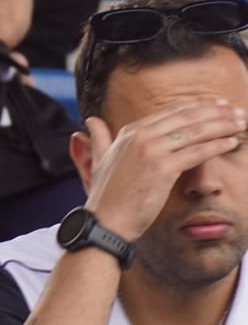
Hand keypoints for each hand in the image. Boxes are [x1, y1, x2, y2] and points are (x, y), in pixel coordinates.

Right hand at [82, 98, 245, 241]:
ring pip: (194, 132)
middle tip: (236, 110)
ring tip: (240, 123)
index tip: (215, 104)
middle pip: (185, 117)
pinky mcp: (162, 167)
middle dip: (214, 112)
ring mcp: (151, 150)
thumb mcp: (99, 159)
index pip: (170, 112)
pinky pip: (196, 152)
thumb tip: (90, 121)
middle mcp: (140, 135)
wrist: (106, 220)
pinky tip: (231, 142)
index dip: (196, 106)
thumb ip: (99, 137)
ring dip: (221, 125)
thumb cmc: (106, 194)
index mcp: (129, 131)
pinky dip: (216, 146)